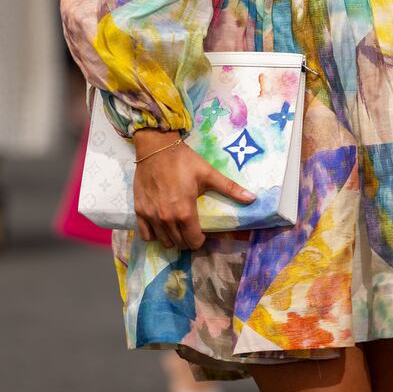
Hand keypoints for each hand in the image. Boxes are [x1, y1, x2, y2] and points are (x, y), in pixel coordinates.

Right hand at [132, 130, 254, 250]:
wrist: (156, 147)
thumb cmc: (183, 160)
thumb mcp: (208, 173)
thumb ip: (230, 188)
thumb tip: (253, 198)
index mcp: (184, 212)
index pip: (193, 241)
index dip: (200, 240)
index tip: (202, 233)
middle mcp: (166, 219)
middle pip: (179, 243)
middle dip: (187, 240)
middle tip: (191, 229)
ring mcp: (151, 216)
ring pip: (163, 241)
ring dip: (172, 238)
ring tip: (178, 227)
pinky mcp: (139, 210)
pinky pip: (146, 234)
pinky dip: (154, 234)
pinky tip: (161, 225)